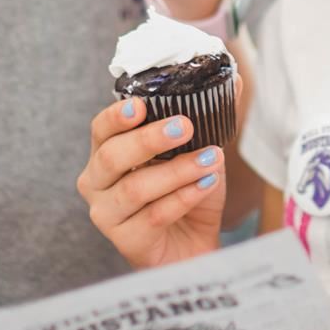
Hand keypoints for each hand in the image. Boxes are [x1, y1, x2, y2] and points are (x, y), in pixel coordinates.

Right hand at [76, 97, 225, 268]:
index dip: (116, 116)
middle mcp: (97, 183)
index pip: (100, 130)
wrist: (192, 249)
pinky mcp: (126, 242)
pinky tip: (206, 186)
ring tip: (211, 159)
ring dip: (177, 170)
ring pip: (136, 188)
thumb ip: (209, 119)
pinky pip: (154, 216)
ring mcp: (107, 215)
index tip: (140, 105)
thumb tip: (232, 80)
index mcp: (107, 154)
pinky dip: (183, 198)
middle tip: (185, 126)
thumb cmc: (186, 198)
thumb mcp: (199, 153)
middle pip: (112, 156)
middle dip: (149, 139)